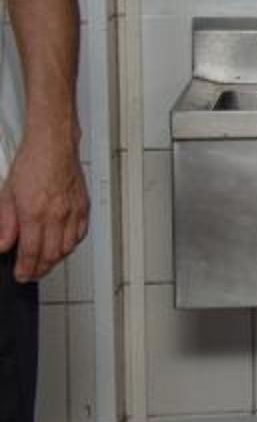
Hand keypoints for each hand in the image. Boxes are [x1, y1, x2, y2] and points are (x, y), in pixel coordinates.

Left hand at [0, 132, 84, 285]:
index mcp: (35, 213)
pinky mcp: (83, 206)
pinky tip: (63, 245)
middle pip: (52, 255)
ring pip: (68, 247)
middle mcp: (57, 215)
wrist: (53, 145)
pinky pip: (81, 234)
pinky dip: (71, 244)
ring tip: (45, 263)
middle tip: (31, 275)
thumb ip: (4, 223)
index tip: (21, 276)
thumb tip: (3, 245)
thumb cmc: (32, 164)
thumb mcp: (6, 194)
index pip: (32, 252)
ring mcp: (73, 211)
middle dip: (41, 270)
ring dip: (56, 260)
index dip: (26, 269)